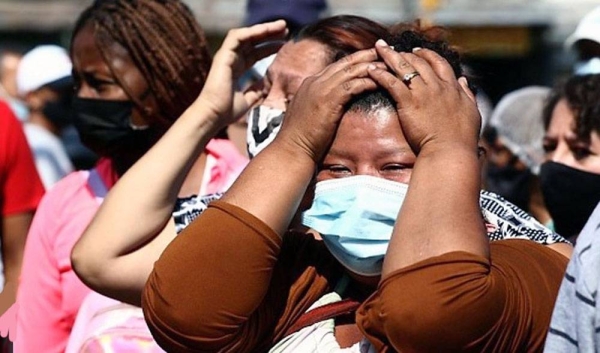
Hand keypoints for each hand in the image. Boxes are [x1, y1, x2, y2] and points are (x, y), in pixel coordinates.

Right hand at [196, 20, 286, 128]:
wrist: (214, 115)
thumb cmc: (227, 111)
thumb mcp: (248, 100)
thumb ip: (255, 91)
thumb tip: (264, 86)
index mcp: (237, 69)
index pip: (255, 53)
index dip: (269, 47)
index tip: (284, 44)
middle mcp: (231, 60)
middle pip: (252, 41)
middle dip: (269, 34)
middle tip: (286, 30)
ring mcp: (226, 56)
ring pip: (246, 35)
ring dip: (264, 29)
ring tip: (281, 26)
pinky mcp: (223, 55)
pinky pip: (237, 37)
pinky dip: (252, 32)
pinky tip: (266, 29)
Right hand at [274, 49, 384, 161]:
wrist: (291, 150)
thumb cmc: (302, 139)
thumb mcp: (310, 114)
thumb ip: (320, 103)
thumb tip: (333, 104)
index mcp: (310, 83)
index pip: (337, 66)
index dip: (355, 60)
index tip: (371, 58)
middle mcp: (315, 81)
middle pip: (346, 62)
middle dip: (367, 55)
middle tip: (386, 51)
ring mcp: (320, 89)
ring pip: (351, 70)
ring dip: (372, 66)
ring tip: (389, 64)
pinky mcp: (328, 100)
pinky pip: (352, 85)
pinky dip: (367, 81)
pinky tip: (380, 82)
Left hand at [368, 40, 479, 154]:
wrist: (450, 150)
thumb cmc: (462, 138)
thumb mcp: (471, 112)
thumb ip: (467, 94)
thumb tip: (463, 80)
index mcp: (452, 87)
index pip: (439, 63)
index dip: (426, 54)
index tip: (416, 50)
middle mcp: (437, 85)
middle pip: (419, 61)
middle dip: (404, 52)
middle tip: (392, 48)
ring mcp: (422, 92)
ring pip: (404, 67)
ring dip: (389, 56)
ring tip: (378, 49)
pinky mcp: (409, 102)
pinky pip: (391, 82)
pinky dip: (380, 74)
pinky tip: (371, 69)